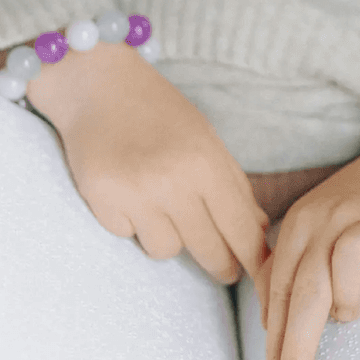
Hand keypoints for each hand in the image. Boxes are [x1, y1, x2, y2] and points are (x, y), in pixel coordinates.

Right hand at [28, 42, 270, 283]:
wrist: (97, 85)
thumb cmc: (160, 112)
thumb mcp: (206, 140)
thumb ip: (233, 186)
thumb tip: (258, 233)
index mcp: (206, 164)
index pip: (241, 229)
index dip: (254, 258)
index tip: (262, 275)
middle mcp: (172, 182)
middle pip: (209, 251)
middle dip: (221, 265)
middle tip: (225, 270)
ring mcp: (134, 194)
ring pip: (166, 250)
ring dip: (167, 236)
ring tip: (159, 205)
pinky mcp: (102, 202)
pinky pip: (128, 236)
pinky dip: (131, 222)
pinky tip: (127, 193)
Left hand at [258, 131, 359, 359]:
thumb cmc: (359, 211)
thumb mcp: (316, 233)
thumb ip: (292, 272)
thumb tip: (270, 325)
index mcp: (299, 226)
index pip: (280, 287)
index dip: (276, 333)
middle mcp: (325, 220)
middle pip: (307, 285)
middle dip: (297, 339)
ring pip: (343, 263)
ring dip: (346, 298)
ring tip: (350, 312)